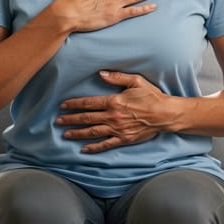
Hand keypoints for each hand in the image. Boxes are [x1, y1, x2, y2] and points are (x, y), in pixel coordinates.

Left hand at [56, 70, 178, 152]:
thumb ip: (117, 77)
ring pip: (93, 132)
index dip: (74, 104)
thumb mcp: (136, 81)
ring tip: (65, 135)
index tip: (63, 106)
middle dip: (70, 120)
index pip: (89, 103)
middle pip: (87, 118)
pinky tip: (84, 149)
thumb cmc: (152, 96)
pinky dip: (94, 147)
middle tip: (58, 121)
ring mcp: (118, 129)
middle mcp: (113, 116)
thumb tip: (101, 74)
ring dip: (78, 133)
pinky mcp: (124, 139)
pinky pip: (106, 144)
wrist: (165, 114)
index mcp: (114, 101)